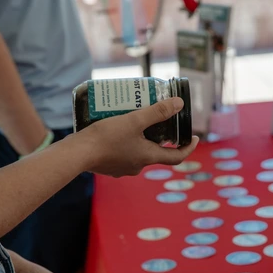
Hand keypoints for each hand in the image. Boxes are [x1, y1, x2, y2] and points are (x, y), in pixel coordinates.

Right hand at [80, 97, 198, 177]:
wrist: (77, 154)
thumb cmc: (106, 137)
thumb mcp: (134, 120)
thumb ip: (156, 112)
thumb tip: (179, 104)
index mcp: (147, 157)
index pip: (176, 157)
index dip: (188, 147)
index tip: (195, 138)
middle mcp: (137, 166)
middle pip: (155, 151)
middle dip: (158, 135)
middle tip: (156, 118)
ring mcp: (122, 168)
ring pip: (137, 151)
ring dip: (139, 138)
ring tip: (134, 120)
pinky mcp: (109, 166)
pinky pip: (122, 153)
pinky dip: (124, 142)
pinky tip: (115, 129)